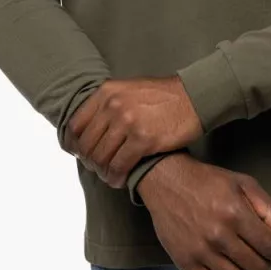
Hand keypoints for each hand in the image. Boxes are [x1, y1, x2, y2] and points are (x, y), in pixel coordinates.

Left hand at [64, 76, 202, 187]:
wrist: (194, 96)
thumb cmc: (163, 96)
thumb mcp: (129, 90)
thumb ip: (109, 104)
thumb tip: (90, 128)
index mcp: (107, 92)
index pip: (76, 125)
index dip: (75, 145)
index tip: (82, 154)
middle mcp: (113, 105)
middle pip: (87, 145)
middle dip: (91, 162)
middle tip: (99, 168)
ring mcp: (128, 122)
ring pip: (101, 158)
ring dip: (103, 172)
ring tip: (110, 176)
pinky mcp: (143, 139)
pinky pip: (119, 166)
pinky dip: (116, 177)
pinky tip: (121, 180)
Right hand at [137, 153, 270, 269]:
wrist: (166, 181)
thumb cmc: (208, 181)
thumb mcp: (243, 184)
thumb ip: (270, 210)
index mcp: (235, 213)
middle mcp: (218, 236)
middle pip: (258, 267)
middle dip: (268, 260)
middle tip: (263, 249)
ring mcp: (200, 252)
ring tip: (243, 256)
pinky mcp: (185, 263)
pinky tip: (226, 268)